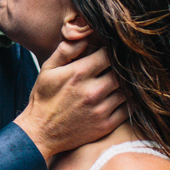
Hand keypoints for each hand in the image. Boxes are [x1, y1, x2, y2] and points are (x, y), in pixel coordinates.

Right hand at [14, 38, 126, 161]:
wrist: (41, 133)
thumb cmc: (44, 99)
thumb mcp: (47, 70)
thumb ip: (65, 51)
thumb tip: (83, 36)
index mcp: (79, 74)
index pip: (108, 55)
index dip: (113, 51)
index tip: (113, 51)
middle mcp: (92, 91)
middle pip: (121, 72)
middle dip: (123, 67)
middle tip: (122, 66)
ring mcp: (101, 109)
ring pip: (127, 90)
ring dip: (127, 85)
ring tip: (121, 81)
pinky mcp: (106, 125)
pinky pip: (128, 109)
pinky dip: (128, 102)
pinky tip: (121, 97)